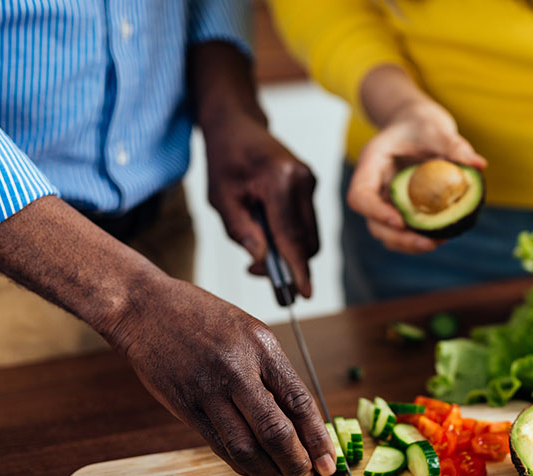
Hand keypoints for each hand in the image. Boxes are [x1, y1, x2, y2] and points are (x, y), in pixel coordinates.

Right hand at [107, 275, 335, 475]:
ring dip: (268, 471)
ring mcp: (208, 390)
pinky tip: (253, 468)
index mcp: (261, 347)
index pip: (299, 402)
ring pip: (246, 447)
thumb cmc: (203, 318)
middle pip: (275, 431)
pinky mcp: (184, 406)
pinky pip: (219, 446)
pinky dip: (241, 463)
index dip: (318, 437)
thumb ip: (273, 373)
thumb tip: (301, 420)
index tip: (329, 461)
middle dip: (297, 462)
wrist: (145, 308)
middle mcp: (237, 370)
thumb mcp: (250, 332)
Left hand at [189, 41, 318, 297]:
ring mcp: (311, 181)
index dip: (297, 269)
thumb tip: (262, 260)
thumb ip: (241, 231)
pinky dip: (290, 234)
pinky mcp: (311, 184)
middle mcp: (303, 180)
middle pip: (307, 240)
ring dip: (288, 250)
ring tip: (257, 247)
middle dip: (289, 263)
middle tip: (254, 269)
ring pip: (309, 233)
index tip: (303, 295)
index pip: (292, 236)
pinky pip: (305, 221)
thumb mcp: (221, 198)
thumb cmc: (225, 159)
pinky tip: (266, 229)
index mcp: (280, 181)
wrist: (238, 125)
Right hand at [349, 101, 485, 253]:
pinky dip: (418, 237)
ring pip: (386, 232)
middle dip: (398, 238)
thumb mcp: (438, 128)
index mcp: (372, 163)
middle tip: (429, 244)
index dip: (376, 212)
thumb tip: (479, 165)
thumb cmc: (422, 122)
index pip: (360, 195)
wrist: (417, 124)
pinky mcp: (399, 209)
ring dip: (408, 244)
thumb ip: (454, 145)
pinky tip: (442, 236)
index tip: (401, 222)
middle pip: (372, 222)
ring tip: (438, 243)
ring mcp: (385, 200)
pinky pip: (403, 230)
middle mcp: (374, 185)